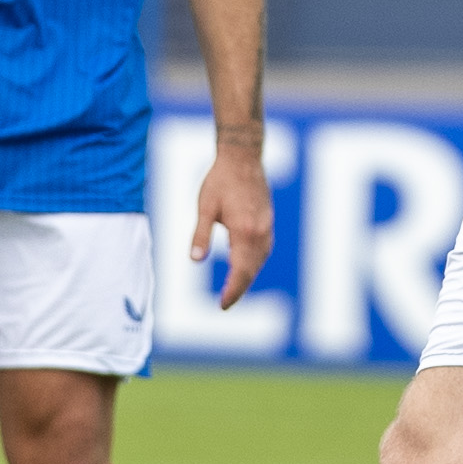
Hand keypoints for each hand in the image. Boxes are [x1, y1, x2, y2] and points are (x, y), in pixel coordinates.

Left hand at [190, 143, 273, 308]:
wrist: (243, 157)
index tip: (222, 306)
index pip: (240, 271)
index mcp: (244, 231)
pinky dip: (254, 263)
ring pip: (260, 261)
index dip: (232, 291)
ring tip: (233, 289)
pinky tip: (245, 265)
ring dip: (248, 277)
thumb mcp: (204, 207)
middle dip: (239, 289)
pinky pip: (264, 250)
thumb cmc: (220, 180)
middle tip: (226, 304)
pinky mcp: (268, 221)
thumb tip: (195, 261)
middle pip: (252, 270)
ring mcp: (267, 227)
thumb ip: (200, 235)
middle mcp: (260, 232)